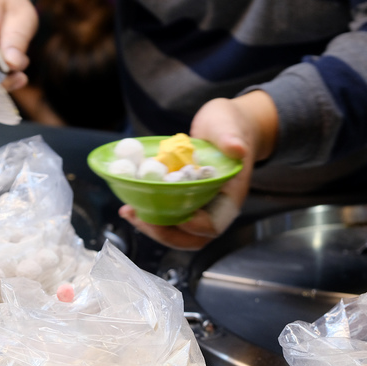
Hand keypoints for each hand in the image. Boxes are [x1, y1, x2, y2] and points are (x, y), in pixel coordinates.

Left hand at [119, 90, 277, 250]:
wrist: (223, 127)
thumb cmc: (228, 126)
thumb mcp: (228, 126)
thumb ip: (230, 137)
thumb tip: (237, 148)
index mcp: (229, 198)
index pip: (214, 225)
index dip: (194, 226)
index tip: (175, 214)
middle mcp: (213, 210)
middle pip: (191, 238)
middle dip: (165, 233)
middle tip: (141, 217)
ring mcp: (197, 209)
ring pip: (176, 233)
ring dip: (151, 228)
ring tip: (129, 212)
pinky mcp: (182, 204)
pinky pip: (167, 218)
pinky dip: (148, 216)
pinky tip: (129, 206)